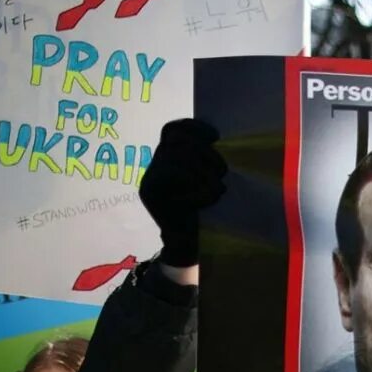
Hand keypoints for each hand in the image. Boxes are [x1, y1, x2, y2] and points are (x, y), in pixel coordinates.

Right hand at [139, 119, 226, 267]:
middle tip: (222, 171)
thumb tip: (217, 137)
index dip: (193, 127)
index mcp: (165, 158)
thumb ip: (204, 160)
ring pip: (178, 159)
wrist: (186, 244)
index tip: (215, 135)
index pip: (172, 129)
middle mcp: (153, 166)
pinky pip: (174, 176)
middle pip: (178, 142)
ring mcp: (149, 179)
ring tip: (219, 188)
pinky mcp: (150, 194)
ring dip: (205, 173)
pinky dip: (197, 187)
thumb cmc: (201, 210)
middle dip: (206, 153)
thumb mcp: (205, 180)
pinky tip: (209, 198)